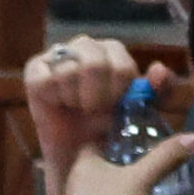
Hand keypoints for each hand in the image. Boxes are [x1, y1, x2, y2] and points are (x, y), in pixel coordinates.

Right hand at [24, 36, 146, 172]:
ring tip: (78, 107)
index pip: (121, 64)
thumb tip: (159, 69)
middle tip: (95, 109)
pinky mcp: (34, 69)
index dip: (119, 91)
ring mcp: (57, 54)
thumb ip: (158, 90)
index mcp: (113, 50)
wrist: (81, 148)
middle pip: (94, 63)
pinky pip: (45, 81)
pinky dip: (55, 98)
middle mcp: (85, 46)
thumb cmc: (112, 124)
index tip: (116, 105)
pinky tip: (60, 104)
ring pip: (68, 72)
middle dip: (98, 95)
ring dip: (76, 99)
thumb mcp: (144, 110)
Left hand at [61, 130, 193, 194]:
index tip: (133, 132)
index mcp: (83, 163)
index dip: (112, 135)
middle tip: (145, 153)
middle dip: (120, 158)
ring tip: (146, 175)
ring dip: (121, 179)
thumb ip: (165, 158)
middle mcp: (77, 179)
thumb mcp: (142, 178)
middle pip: (100, 162)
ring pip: (103, 182)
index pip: (95, 140)